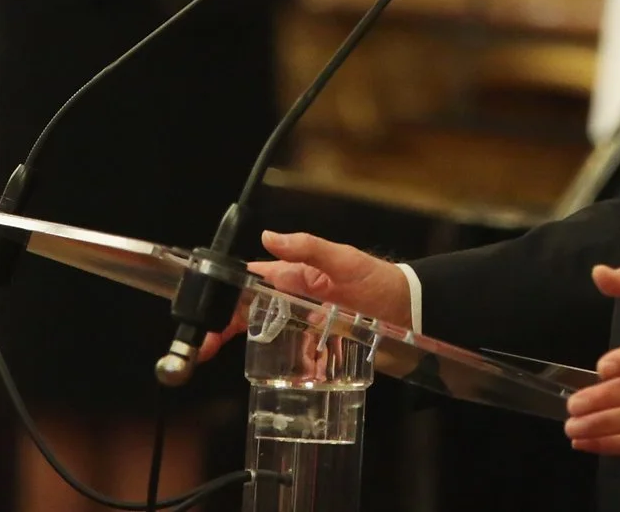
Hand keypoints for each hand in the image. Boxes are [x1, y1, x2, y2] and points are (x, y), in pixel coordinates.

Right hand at [198, 232, 409, 361]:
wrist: (413, 313)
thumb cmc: (380, 281)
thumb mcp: (345, 261)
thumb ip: (308, 249)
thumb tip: (269, 237)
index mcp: (295, 277)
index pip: (250, 284)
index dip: (225, 299)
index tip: (205, 317)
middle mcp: (297, 301)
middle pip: (251, 316)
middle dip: (225, 331)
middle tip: (205, 350)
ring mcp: (308, 327)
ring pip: (269, 341)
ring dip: (255, 354)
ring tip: (239, 365)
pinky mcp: (322, 348)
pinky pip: (297, 361)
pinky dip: (289, 371)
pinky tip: (287, 382)